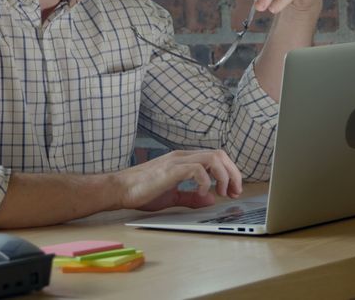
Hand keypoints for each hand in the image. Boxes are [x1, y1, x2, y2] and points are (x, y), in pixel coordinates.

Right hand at [113, 149, 242, 210]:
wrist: (119, 189)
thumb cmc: (142, 191)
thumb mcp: (173, 196)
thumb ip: (192, 196)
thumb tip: (211, 199)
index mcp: (185, 160)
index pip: (217, 157)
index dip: (230, 172)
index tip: (233, 190)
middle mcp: (183, 156)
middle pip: (220, 154)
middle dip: (233, 173)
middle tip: (234, 192)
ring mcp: (177, 161)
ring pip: (212, 158)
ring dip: (223, 176)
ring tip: (222, 192)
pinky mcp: (170, 169)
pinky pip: (196, 169)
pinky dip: (205, 182)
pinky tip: (202, 193)